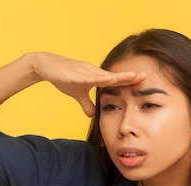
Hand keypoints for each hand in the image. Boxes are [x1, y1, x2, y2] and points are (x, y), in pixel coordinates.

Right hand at [32, 52, 146, 116]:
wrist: (45, 66)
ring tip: (132, 76)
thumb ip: (86, 103)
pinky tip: (106, 79)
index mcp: (95, 76)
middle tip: (145, 76)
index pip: (115, 80)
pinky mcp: (73, 73)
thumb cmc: (62, 77)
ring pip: (104, 75)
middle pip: (114, 76)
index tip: (144, 82)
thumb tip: (93, 115)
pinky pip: (87, 76)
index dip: (128, 81)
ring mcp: (84, 71)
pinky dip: (97, 78)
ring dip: (118, 76)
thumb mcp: (77, 94)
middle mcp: (93, 72)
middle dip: (129, 77)